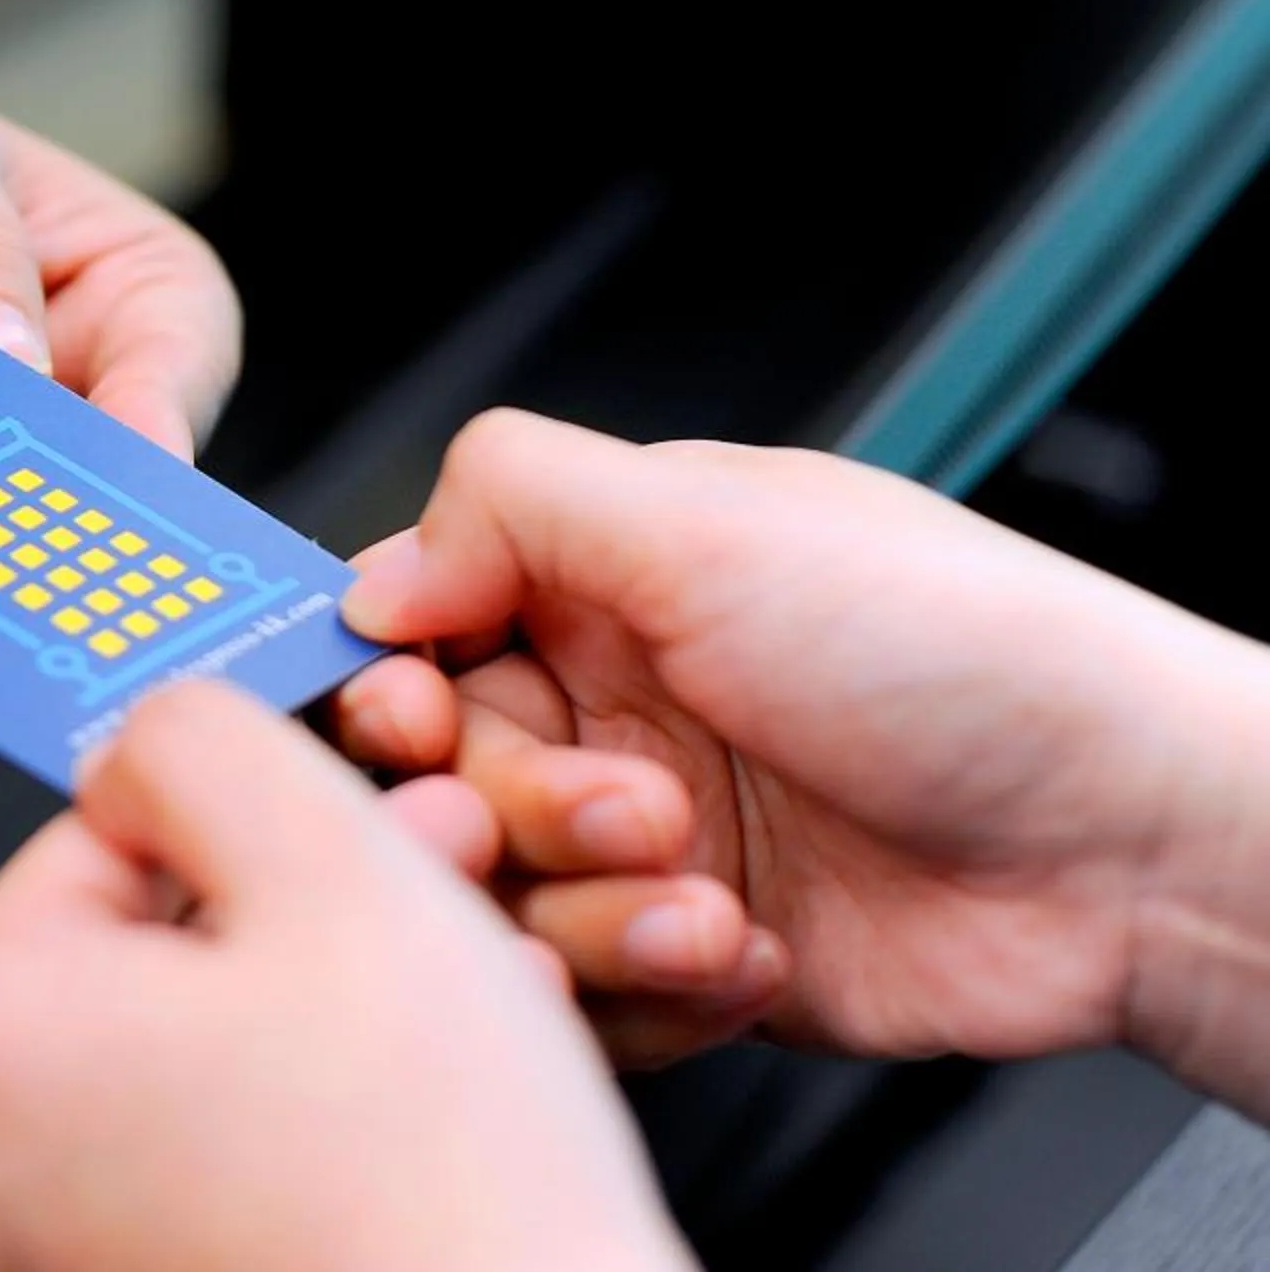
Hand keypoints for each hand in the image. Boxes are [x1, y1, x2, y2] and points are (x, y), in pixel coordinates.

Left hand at [0, 684, 685, 1271]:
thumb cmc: (446, 1192)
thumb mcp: (332, 863)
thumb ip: (202, 743)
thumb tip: (141, 745)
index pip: (93, 841)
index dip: (253, 826)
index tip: (363, 840)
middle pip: (138, 963)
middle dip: (299, 926)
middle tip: (439, 916)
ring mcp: (22, 1265)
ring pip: (184, 1072)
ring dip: (317, 1029)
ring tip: (451, 1040)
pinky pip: (192, 1183)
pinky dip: (292, 1144)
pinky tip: (407, 1139)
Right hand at [339, 410, 1265, 1070]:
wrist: (1126, 838)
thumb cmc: (963, 654)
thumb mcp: (709, 521)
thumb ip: (507, 503)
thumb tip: (373, 572)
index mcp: (607, 581)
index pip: (416, 635)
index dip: (393, 690)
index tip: (417, 722)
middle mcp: (620, 704)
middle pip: (443, 780)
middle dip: (512, 807)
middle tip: (612, 807)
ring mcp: (657, 836)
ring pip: (504, 899)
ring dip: (589, 905)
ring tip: (699, 886)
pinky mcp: (694, 955)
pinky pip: (589, 995)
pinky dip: (647, 983)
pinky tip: (736, 943)